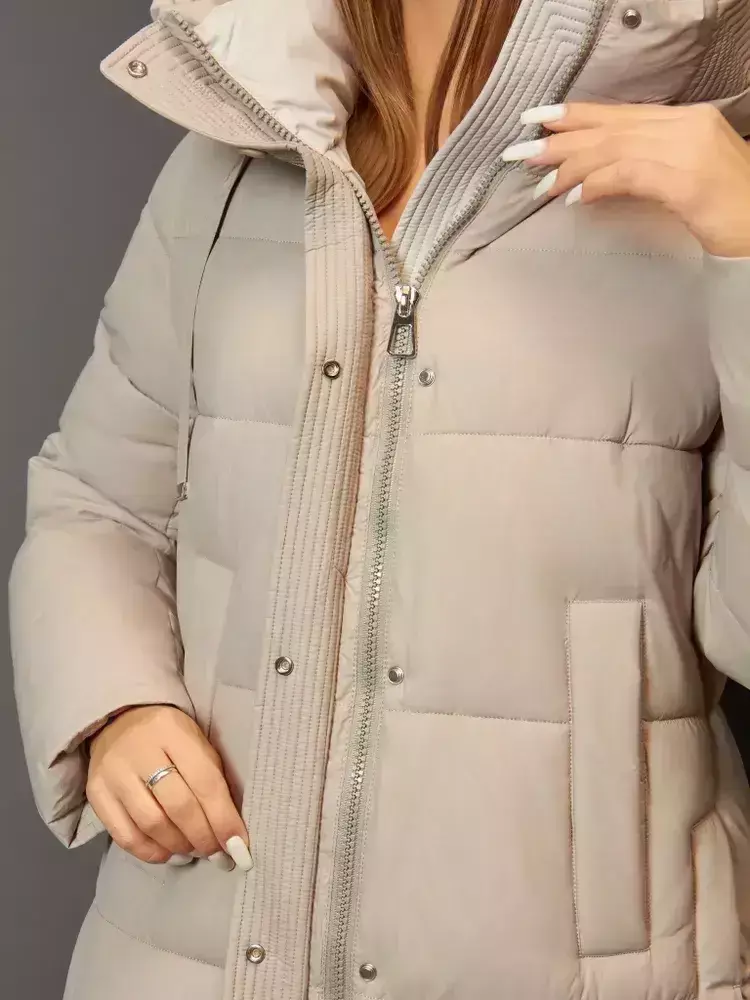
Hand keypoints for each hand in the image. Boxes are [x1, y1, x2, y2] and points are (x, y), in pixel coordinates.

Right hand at [87, 704, 251, 869]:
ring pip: (151, 823)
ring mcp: (114, 773)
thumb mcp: (196, 741)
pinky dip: (150, 852)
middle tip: (218, 853)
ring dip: (179, 845)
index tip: (239, 845)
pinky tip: (168, 853)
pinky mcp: (96, 793)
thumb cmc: (169, 736)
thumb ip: (211, 778)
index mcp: (173, 731)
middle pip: (178, 806)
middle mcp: (140, 751)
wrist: (119, 720)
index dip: (224, 818)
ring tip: (195, 851)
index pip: (205, 781)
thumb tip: (229, 831)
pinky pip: (124, 835)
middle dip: (203, 836)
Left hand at [501, 102, 749, 257]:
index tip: (538, 120)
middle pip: (611, 128)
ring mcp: (688, 151)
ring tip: (542, 185)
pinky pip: (630, 175)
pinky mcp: (687, 182)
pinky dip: (599, 184)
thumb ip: (642, 168)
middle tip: (522, 152)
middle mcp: (686, 126)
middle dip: (562, 140)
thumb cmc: (723, 208)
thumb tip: (590, 179)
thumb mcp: (681, 177)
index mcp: (685, 120)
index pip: (620, 113)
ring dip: (573, 167)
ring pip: (615, 149)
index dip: (577, 116)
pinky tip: (576, 198)